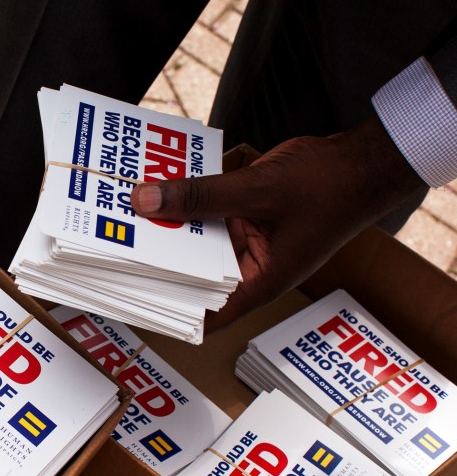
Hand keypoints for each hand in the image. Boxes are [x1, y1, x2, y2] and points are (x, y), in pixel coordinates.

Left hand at [132, 117, 425, 330]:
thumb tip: (144, 200)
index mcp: (258, 282)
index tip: (126, 301)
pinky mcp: (245, 214)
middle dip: (157, 260)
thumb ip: (200, 195)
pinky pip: (208, 211)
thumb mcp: (256, 190)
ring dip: (167, 226)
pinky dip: (186, 200)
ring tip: (121, 215)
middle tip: (111, 248)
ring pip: (196, 239)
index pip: (204, 315)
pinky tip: (155, 184)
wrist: (365, 160)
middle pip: (192, 273)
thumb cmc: (329, 188)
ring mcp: (247, 240)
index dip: (167, 312)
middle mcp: (249, 267)